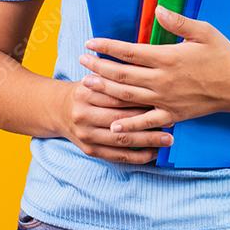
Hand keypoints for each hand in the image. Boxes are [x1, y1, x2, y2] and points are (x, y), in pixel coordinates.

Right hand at [59, 78, 174, 163]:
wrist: (57, 110)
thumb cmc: (86, 90)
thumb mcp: (94, 78)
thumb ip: (114, 76)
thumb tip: (147, 73)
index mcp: (85, 92)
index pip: (117, 96)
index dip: (141, 98)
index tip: (163, 99)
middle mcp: (83, 114)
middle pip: (120, 119)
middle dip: (147, 121)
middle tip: (171, 121)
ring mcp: (85, 135)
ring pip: (121, 140)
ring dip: (147, 141)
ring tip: (168, 139)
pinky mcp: (89, 150)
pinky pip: (117, 157)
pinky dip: (137, 156)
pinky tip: (154, 154)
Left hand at [78, 4, 229, 134]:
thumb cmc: (222, 55)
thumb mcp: (203, 31)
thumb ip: (178, 21)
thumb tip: (158, 10)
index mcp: (167, 57)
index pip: (129, 52)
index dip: (107, 47)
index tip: (91, 42)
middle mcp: (162, 80)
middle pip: (122, 75)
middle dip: (98, 67)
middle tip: (81, 60)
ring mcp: (165, 99)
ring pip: (128, 96)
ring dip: (105, 90)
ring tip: (87, 84)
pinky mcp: (172, 114)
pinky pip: (146, 122)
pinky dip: (129, 125)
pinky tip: (113, 126)